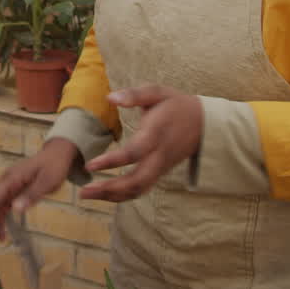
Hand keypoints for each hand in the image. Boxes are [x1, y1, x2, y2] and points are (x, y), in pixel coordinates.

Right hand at [0, 139, 78, 248]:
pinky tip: (2, 234)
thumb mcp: (48, 181)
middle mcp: (5, 182)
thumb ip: (32, 195)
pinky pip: (0, 207)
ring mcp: (7, 186)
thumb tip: (14, 209)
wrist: (57, 154)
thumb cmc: (54, 166)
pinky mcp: (12, 191)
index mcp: (11, 179)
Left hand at [80, 85, 202, 201]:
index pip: (134, 153)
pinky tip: (104, 193)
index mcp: (156, 134)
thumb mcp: (158, 92)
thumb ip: (134, 94)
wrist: (205, 123)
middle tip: (84, 191)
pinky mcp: (161, 172)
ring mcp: (161, 167)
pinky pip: (142, 188)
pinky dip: (123, 195)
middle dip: (110, 189)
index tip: (90, 165)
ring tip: (87, 194)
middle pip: (136, 181)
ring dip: (113, 196)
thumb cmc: (176, 105)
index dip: (112, 162)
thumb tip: (110, 98)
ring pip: (139, 189)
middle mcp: (159, 155)